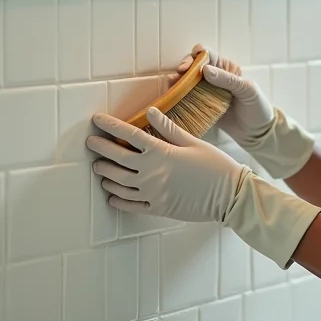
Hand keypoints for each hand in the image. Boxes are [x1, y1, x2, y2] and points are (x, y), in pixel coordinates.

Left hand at [86, 108, 249, 222]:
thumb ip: (169, 128)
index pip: (129, 135)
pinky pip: (130, 205)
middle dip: (101, 149)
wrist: (229, 194)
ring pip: (119, 183)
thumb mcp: (193, 142)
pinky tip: (112, 194)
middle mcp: (152, 173)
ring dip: (106, 174)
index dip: (111, 126)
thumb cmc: (215, 165)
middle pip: (118, 158)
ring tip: (99, 168)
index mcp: (162, 152)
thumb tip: (151, 111)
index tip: (97, 120)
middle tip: (90, 142)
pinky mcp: (157, 208)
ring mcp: (153, 193)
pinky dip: (117, 199)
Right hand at [177, 44, 275, 147]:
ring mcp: (207, 92)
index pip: (208, 55)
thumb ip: (227, 79)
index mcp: (227, 68)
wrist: (258, 133)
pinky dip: (179, 98)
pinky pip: (188, 100)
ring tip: (171, 87)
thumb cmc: (258, 108)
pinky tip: (172, 100)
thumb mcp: (247, 90)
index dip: (196, 56)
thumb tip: (205, 70)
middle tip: (178, 76)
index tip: (188, 65)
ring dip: (178, 83)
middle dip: (183, 69)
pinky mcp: (202, 107)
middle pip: (193, 67)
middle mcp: (215, 77)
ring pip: (188, 83)